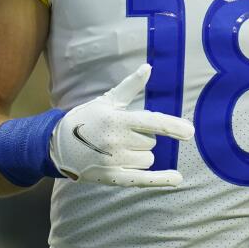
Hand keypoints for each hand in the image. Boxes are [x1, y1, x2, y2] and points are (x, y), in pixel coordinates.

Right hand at [50, 64, 194, 186]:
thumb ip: (130, 86)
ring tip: (117, 150)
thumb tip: (148, 67)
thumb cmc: (86, 119)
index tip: (190, 132)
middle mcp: (116, 141)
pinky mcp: (112, 177)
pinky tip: (177, 179)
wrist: (58, 146)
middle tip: (120, 135)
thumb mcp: (107, 101)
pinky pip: (144, 179)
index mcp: (117, 119)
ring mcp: (114, 161)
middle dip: (142, 138)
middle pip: (151, 142)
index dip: (172, 127)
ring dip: (140, 155)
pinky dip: (162, 179)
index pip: (151, 122)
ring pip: (148, 159)